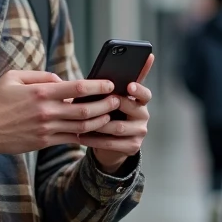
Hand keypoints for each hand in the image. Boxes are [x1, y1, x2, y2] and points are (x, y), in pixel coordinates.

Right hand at [0, 71, 120, 160]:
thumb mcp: (13, 78)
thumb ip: (41, 75)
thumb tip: (62, 80)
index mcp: (40, 92)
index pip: (76, 88)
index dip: (97, 86)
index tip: (109, 83)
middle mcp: (46, 112)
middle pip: (85, 110)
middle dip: (105, 105)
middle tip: (118, 99)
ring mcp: (47, 129)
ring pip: (82, 126)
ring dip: (101, 121)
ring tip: (113, 114)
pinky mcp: (46, 142)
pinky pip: (73, 139)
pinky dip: (89, 136)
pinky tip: (99, 132)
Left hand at [82, 54, 153, 172]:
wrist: (108, 142)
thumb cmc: (105, 113)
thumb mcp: (107, 99)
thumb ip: (105, 87)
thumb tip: (76, 74)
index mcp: (139, 100)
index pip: (144, 93)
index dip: (138, 89)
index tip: (129, 85)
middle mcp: (143, 115)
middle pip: (132, 109)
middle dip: (113, 105)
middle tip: (98, 103)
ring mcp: (140, 132)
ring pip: (118, 127)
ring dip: (99, 124)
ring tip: (83, 120)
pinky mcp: (133, 147)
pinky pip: (112, 143)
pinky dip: (95, 139)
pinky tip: (81, 136)